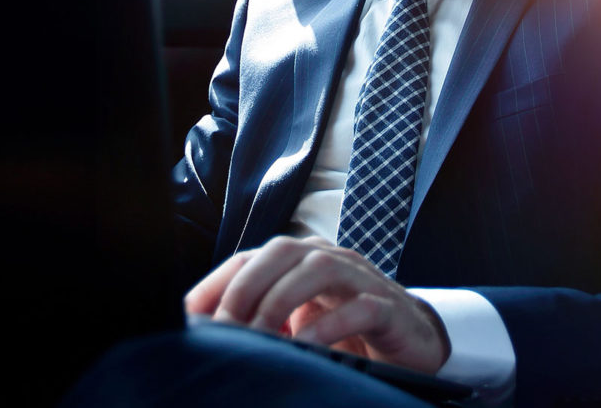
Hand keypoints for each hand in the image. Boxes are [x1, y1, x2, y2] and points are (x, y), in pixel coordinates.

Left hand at [183, 235, 450, 373]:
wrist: (412, 341)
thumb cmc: (346, 330)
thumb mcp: (295, 322)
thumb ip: (259, 319)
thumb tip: (203, 334)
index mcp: (300, 259)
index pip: (248, 258)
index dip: (215, 283)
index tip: (188, 317)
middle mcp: (329, 258)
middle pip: (280, 252)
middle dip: (245, 289)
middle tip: (224, 329)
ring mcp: (361, 279)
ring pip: (317, 269)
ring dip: (281, 301)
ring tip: (261, 336)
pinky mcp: (389, 307)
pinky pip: (360, 307)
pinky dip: (331, 325)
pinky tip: (308, 346)